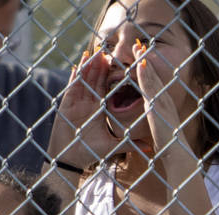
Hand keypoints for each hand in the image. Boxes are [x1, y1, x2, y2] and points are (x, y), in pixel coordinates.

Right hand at [49, 51, 122, 169]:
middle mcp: (88, 103)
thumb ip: (130, 143)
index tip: (118, 62)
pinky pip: (72, 87)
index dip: (111, 74)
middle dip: (100, 65)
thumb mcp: (113, 146)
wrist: (70, 160)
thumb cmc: (90, 153)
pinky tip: (78, 64)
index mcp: (99, 109)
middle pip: (95, 80)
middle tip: (106, 50)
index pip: (106, 87)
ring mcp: (77, 103)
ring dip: (89, 66)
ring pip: (84, 80)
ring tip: (94, 52)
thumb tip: (150, 148)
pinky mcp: (67, 105)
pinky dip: (75, 76)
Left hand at [133, 41, 182, 154]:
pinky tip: (140, 65)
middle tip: (138, 44)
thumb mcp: (160, 130)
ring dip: (144, 61)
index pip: (153, 84)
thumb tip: (152, 123)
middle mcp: (163, 100)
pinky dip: (145, 75)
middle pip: (153, 75)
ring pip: (151, 77)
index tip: (140, 57)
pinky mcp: (158, 107)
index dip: (147, 70)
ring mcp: (162, 102)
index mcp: (163, 105)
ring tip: (137, 46)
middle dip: (145, 59)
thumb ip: (156, 123)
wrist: (177, 155)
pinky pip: (150, 88)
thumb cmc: (168, 147)